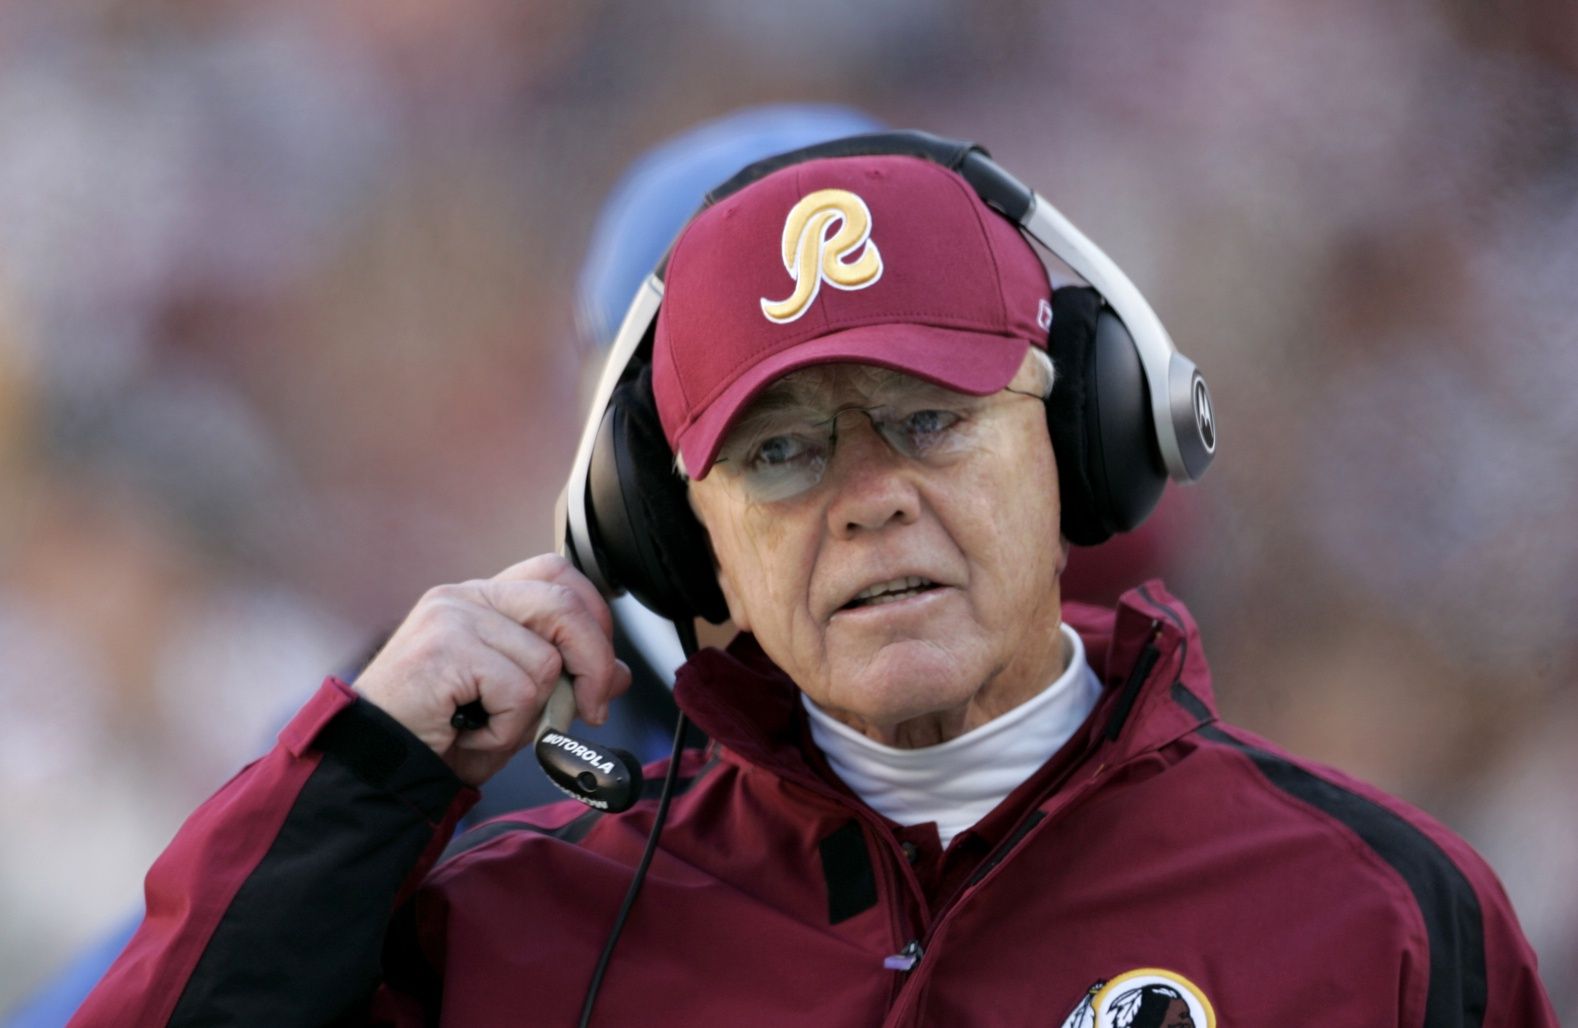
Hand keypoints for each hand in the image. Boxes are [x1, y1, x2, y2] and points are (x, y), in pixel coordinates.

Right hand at [353, 554, 631, 785]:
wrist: (375, 770)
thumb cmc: (439, 738)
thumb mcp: (517, 707)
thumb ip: (565, 682)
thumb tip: (622, 673)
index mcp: (482, 599)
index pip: (556, 573)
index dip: (593, 614)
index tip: (599, 670)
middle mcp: (466, 596)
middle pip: (563, 603)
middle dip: (594, 662)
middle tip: (592, 711)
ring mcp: (452, 617)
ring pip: (545, 659)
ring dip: (530, 713)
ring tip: (487, 727)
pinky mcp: (444, 648)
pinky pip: (519, 690)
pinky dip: (506, 729)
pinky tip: (468, 735)